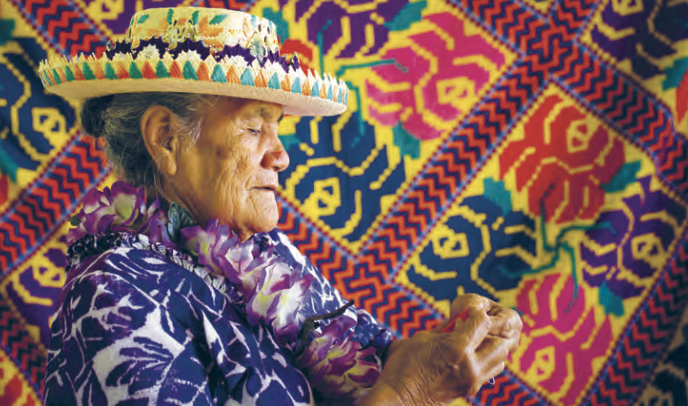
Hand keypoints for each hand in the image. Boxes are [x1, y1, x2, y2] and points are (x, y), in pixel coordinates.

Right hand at [359, 294, 521, 405]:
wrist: (398, 398)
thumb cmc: (403, 366)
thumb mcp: (422, 338)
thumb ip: (445, 328)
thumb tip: (460, 319)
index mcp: (456, 348)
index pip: (482, 322)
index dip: (476, 313)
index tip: (467, 312)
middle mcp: (470, 366)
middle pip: (501, 343)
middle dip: (491, 331)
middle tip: (475, 327)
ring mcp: (472, 381)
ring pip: (500, 360)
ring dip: (491, 348)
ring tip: (474, 342)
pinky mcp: (470, 390)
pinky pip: (489, 372)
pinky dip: (486, 361)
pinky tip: (468, 357)